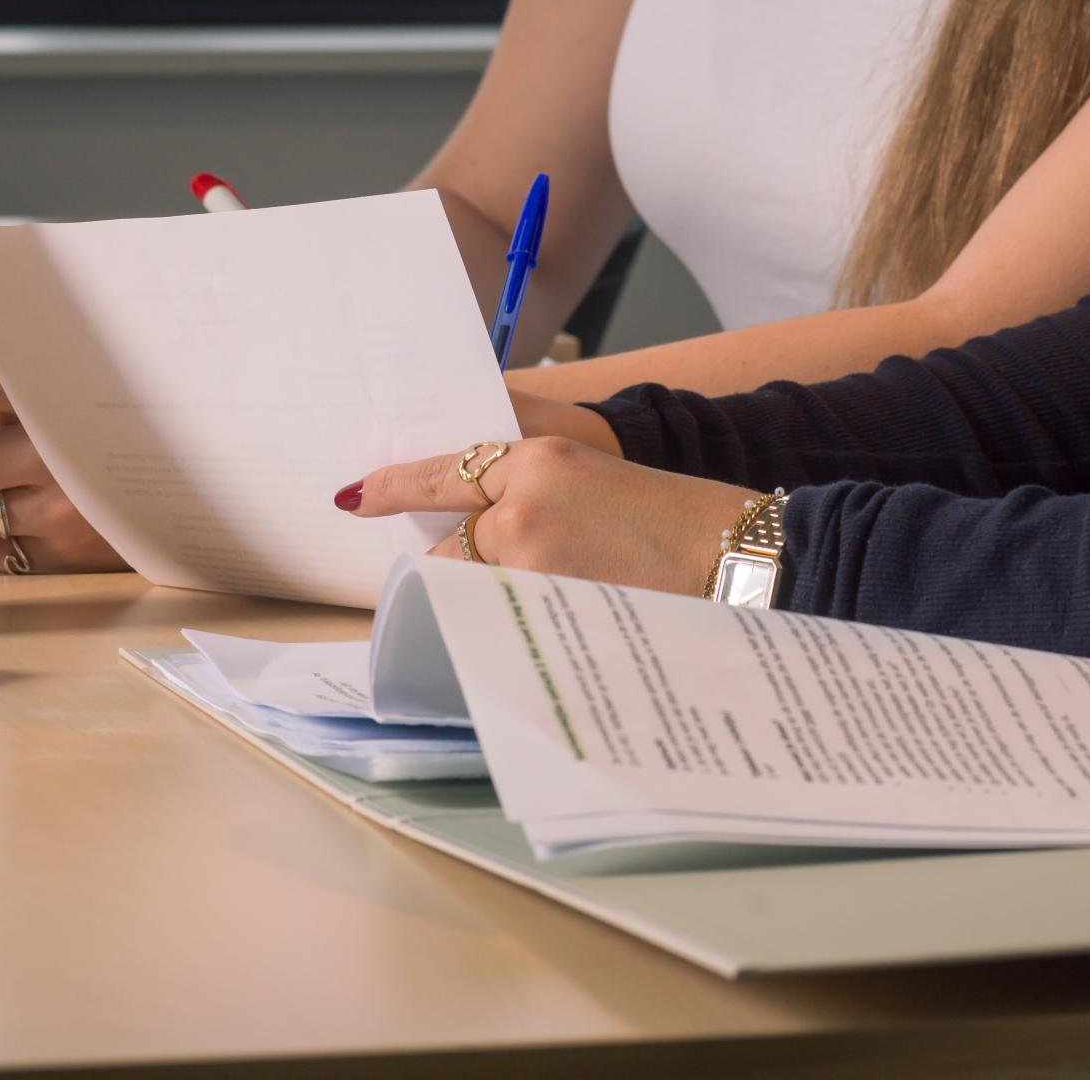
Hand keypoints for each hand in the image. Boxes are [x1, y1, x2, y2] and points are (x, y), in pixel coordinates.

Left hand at [341, 434, 753, 596]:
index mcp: (539, 459)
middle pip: (452, 547)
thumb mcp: (596, 477)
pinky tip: (558, 625)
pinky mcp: (545, 617)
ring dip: (492, 599)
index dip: (395, 487)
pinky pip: (502, 626)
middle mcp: (522, 509)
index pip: (444, 471)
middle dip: (461, 563)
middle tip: (502, 573)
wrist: (733, 558)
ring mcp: (529, 569)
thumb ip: (532, 488)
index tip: (356, 497)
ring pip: (475, 591)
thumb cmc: (675, 517)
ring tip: (555, 597)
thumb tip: (476, 516)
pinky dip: (516, 629)